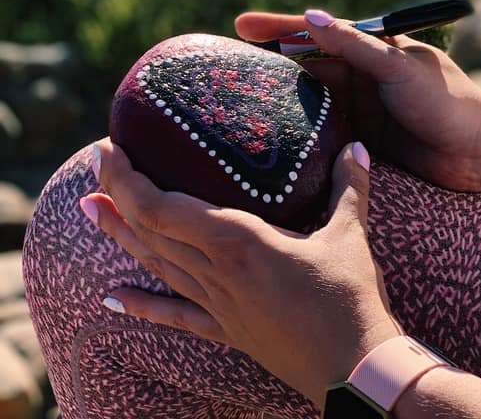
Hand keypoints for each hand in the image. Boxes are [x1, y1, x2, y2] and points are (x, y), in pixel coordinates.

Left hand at [83, 138, 400, 407]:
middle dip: (117, 194)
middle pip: (149, 230)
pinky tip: (111, 299)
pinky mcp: (227, 330)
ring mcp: (217, 304)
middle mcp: (216, 271)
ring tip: (89, 210)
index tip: (109, 149)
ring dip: (119, 236)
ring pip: (155, 264)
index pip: (162, 207)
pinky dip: (141, 304)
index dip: (127, 180)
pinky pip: (174, 315)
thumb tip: (358, 143)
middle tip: (98, 162)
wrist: (354, 371)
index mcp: (238, 241)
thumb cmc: (349, 300)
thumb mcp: (350, 235)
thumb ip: (350, 185)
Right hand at [235, 10, 480, 190]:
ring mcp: (360, 106)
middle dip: (269, 67)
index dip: (277, 28)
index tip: (239, 27)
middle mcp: (361, 74)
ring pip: (309, 101)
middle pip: (305, 66)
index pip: (315, 32)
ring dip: (279, 101)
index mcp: (371, 47)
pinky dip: (298, 133)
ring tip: (238, 107)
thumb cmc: (445, 100)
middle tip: (226, 73)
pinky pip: (322, 131)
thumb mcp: (396, 67)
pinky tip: (271, 141)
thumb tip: (311, 17)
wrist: (478, 151)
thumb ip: (355, 44)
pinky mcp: (362, 138)